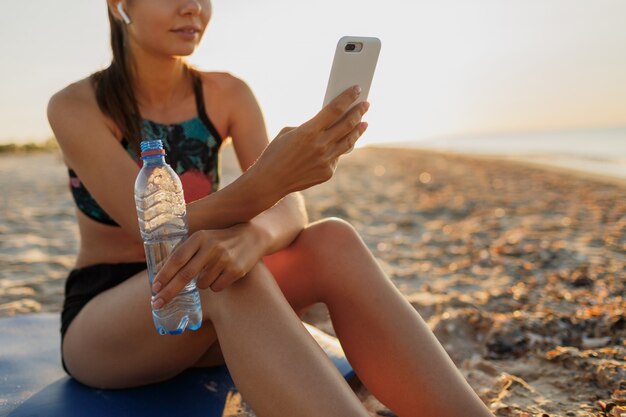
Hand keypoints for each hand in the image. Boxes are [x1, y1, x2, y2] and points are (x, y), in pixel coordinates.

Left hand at [150, 223, 265, 307]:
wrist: (252, 237)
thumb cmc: (220, 240)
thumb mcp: (202, 240)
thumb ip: (183, 252)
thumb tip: (160, 271)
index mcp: (200, 237)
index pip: (177, 258)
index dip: (164, 274)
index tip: (154, 288)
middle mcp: (211, 247)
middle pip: (185, 275)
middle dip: (169, 292)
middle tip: (157, 304)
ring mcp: (224, 259)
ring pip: (201, 284)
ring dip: (201, 283)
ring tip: (212, 270)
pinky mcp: (236, 270)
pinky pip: (216, 288)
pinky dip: (215, 285)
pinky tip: (223, 273)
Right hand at [257, 86, 368, 193]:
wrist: (269, 182)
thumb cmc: (275, 153)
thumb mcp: (288, 132)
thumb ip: (309, 126)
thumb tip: (328, 124)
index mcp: (309, 130)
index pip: (335, 109)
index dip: (348, 97)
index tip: (357, 89)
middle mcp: (320, 145)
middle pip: (347, 124)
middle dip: (359, 111)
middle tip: (366, 104)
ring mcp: (326, 160)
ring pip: (349, 142)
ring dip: (358, 130)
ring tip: (365, 122)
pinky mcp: (327, 173)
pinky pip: (337, 157)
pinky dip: (340, 148)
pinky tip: (346, 141)